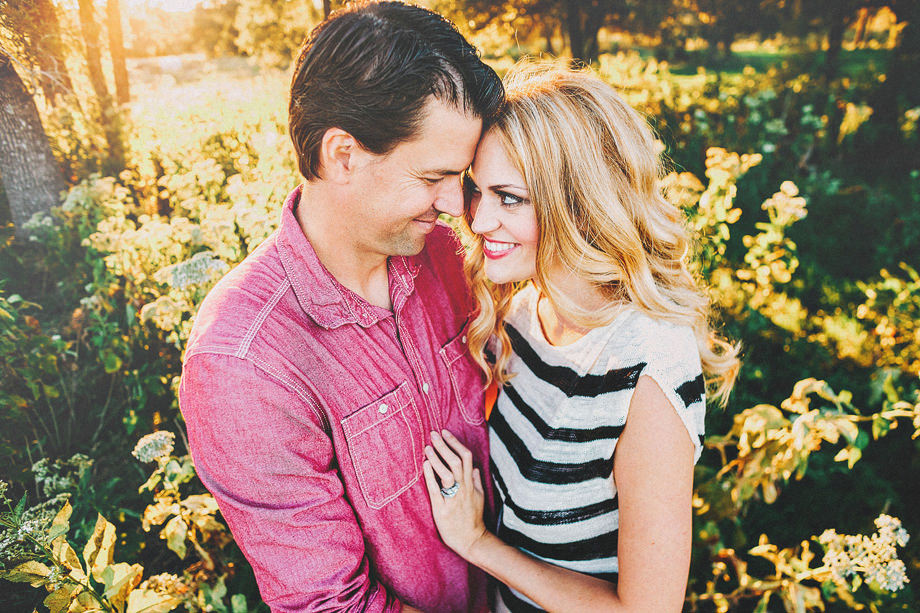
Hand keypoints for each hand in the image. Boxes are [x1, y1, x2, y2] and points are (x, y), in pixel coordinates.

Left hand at [422, 429, 488, 560]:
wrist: (472, 540)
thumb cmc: (473, 519)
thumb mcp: (480, 497)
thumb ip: (476, 481)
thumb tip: (475, 467)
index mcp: (471, 484)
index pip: (466, 457)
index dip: (455, 443)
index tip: (445, 433)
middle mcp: (464, 488)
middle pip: (457, 461)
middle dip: (445, 445)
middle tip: (433, 434)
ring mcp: (453, 498)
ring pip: (447, 473)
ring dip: (437, 458)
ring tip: (427, 447)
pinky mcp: (442, 509)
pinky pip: (436, 489)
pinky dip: (430, 475)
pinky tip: (425, 464)